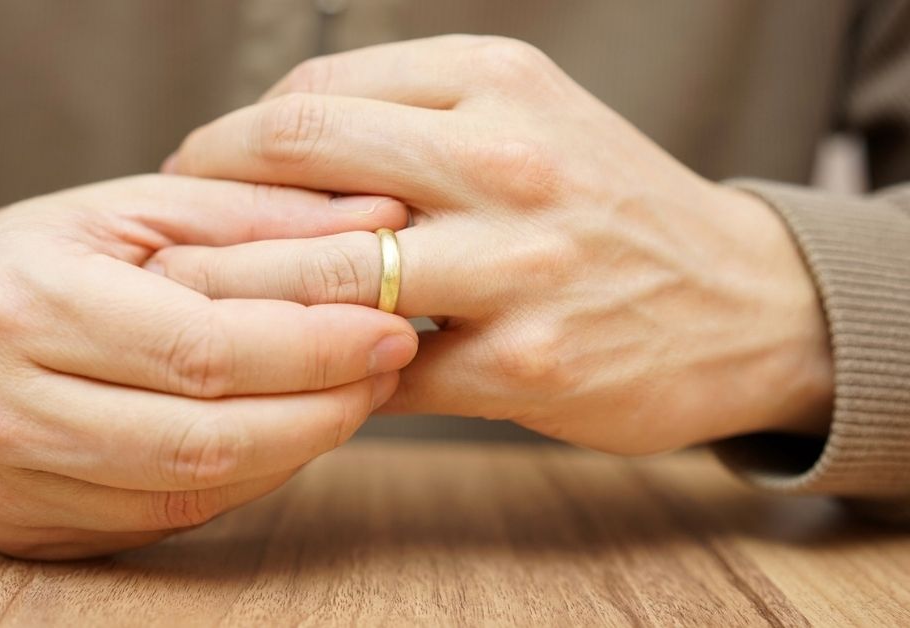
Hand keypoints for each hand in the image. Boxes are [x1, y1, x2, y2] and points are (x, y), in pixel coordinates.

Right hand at [0, 175, 416, 558]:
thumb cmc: (30, 261)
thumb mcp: (128, 210)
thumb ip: (253, 214)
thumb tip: (378, 225)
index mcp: (23, 304)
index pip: (201, 348)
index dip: (312, 348)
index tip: (388, 329)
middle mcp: (1, 406)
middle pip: (203, 438)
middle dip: (320, 410)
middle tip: (384, 371)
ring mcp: (7, 482)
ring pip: (189, 494)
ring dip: (292, 451)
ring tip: (344, 398)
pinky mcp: (22, 529)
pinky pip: (162, 521)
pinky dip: (239, 481)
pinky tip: (276, 435)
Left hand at [155, 36, 833, 453]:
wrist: (739, 299)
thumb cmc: (605, 203)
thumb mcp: (527, 114)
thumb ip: (407, 115)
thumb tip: (267, 146)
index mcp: (494, 78)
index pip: (312, 95)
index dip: (228, 140)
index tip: (195, 175)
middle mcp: (506, 156)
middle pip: (297, 154)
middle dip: (206, 199)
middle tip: (171, 237)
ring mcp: (520, 262)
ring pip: (325, 268)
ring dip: (241, 291)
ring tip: (198, 307)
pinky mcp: (528, 360)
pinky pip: (379, 368)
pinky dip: (326, 368)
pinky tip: (302, 368)